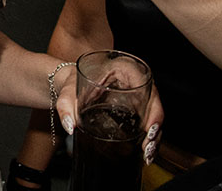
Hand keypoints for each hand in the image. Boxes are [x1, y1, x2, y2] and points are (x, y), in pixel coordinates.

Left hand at [50, 63, 164, 164]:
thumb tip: (70, 126)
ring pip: (153, 113)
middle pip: (154, 103)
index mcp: (123, 67)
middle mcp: (134, 79)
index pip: (146, 87)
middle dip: (155, 128)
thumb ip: (65, 107)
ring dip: (154, 135)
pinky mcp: (135, 104)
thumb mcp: (67, 92)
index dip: (153, 110)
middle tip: (147, 148)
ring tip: (147, 154)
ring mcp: (136, 92)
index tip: (150, 129)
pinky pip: (147, 118)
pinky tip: (145, 150)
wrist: (71, 85)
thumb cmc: (71, 82)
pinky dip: (148, 135)